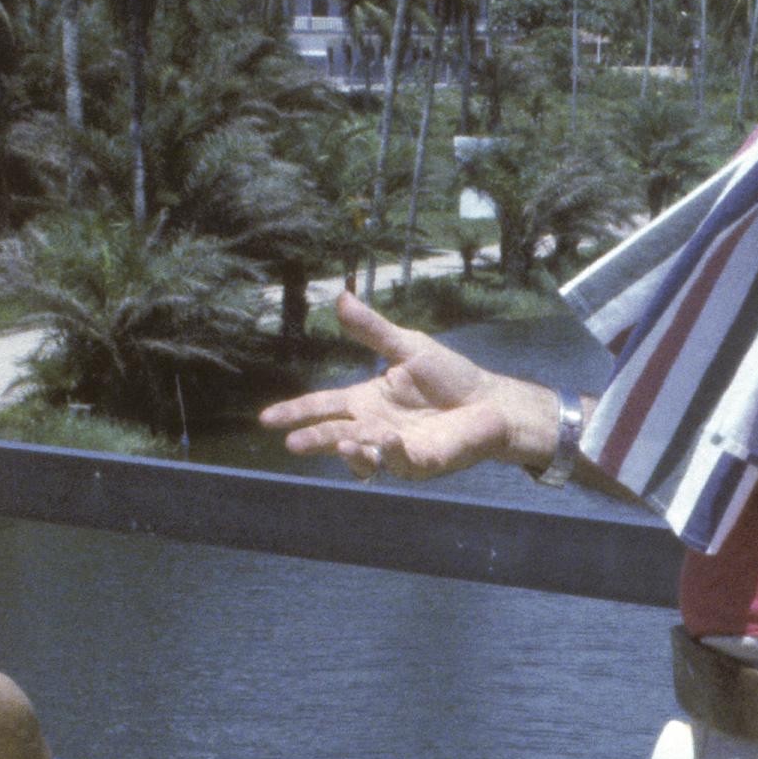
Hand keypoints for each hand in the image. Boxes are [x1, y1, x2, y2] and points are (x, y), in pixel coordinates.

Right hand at [257, 287, 540, 479]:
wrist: (490, 400)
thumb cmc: (450, 377)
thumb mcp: (407, 346)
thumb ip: (372, 329)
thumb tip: (341, 296)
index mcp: (366, 401)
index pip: (323, 406)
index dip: (296, 412)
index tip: (267, 418)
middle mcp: (374, 427)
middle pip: (334, 434)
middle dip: (314, 439)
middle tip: (292, 443)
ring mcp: (395, 448)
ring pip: (362, 454)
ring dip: (348, 451)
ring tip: (339, 443)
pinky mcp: (421, 461)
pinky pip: (399, 462)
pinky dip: (389, 452)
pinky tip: (385, 438)